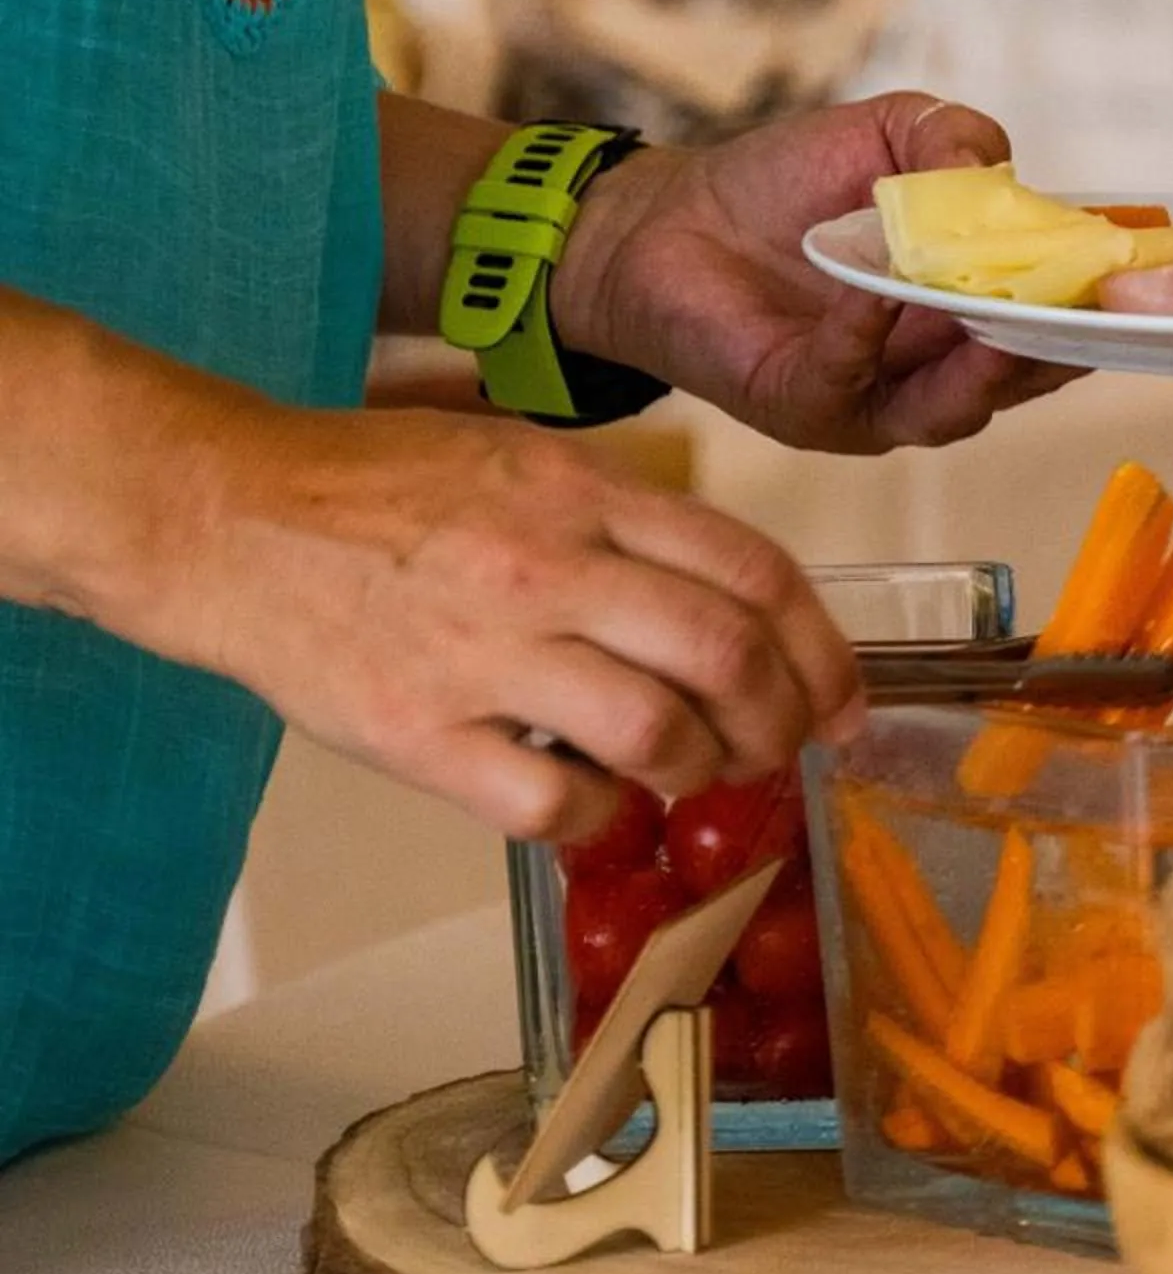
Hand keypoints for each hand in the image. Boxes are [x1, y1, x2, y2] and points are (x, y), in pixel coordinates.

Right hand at [153, 400, 865, 841]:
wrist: (230, 519)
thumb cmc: (374, 487)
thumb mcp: (519, 456)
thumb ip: (621, 517)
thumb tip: (725, 596)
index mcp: (581, 493)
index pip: (751, 570)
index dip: (821, 647)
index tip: (841, 698)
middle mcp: (547, 567)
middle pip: (725, 655)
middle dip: (781, 720)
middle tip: (781, 749)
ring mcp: (484, 654)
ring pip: (657, 734)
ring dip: (702, 770)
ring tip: (693, 774)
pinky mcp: (420, 733)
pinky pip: (553, 803)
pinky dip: (600, 817)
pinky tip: (593, 802)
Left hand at [550, 90, 1075, 453]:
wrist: (671, 217)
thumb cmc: (785, 182)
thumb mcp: (885, 132)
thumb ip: (953, 138)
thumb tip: (1002, 172)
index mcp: (967, 308)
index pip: (1050, 323)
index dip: (1094, 306)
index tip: (1131, 279)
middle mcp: (932, 368)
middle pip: (1018, 379)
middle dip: (1057, 350)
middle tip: (1089, 312)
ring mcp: (872, 399)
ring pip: (949, 407)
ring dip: (981, 367)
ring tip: (1000, 322)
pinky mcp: (803, 407)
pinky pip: (849, 383)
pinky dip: (867, 341)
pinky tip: (875, 293)